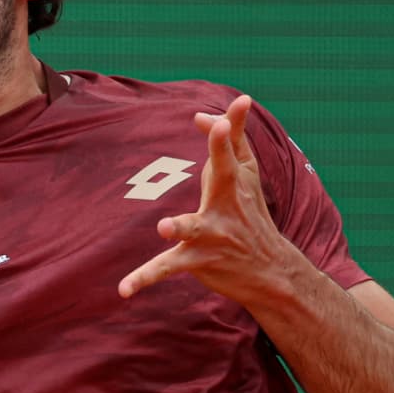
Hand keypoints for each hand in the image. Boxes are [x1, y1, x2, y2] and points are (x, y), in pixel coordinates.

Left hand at [117, 95, 298, 304]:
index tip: (240, 102)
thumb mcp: (245, 178)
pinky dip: (144, 278)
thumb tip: (201, 114)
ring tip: (165, 227)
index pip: (233, 148)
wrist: (270, 270)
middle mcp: (226, 205)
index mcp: (235, 183)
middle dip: (221, 153)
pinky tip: (123, 291)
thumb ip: (226, 143)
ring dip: (181, 226)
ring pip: (194, 228)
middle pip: (222, 174)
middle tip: (219, 129)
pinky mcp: (196, 260)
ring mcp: (212, 234)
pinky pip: (165, 268)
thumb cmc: (251, 215)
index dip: (232, 125)